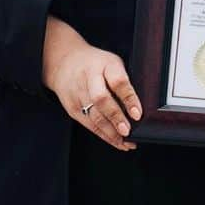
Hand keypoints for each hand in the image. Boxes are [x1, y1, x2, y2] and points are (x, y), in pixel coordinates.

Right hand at [42, 15, 140, 150]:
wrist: (64, 62)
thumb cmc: (96, 63)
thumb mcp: (113, 63)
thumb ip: (124, 79)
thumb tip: (140, 104)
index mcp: (105, 65)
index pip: (118, 82)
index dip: (129, 99)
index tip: (138, 113)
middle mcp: (89, 80)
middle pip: (102, 101)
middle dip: (116, 118)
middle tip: (128, 131)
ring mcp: (78, 95)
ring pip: (94, 116)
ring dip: (110, 132)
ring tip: (126, 142)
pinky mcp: (72, 108)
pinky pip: (88, 124)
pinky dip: (103, 135)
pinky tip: (116, 141)